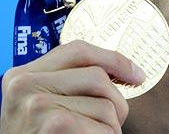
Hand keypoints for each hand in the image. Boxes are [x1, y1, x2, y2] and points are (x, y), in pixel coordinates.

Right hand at [0, 40, 145, 132]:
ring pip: (105, 104)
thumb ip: (66, 83)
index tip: (135, 73)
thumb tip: (122, 71)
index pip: (78, 49)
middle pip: (97, 75)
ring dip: (111, 127)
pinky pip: (102, 126)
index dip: (112, 59)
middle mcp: (25, 84)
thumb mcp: (40, 106)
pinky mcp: (53, 124)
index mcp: (24, 74)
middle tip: (113, 122)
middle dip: (116, 100)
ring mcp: (37, 104)